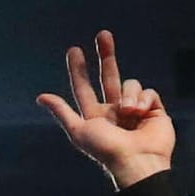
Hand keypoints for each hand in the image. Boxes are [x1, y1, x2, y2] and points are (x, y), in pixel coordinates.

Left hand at [37, 30, 173, 189]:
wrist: (137, 161)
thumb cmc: (105, 149)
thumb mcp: (79, 130)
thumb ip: (61, 112)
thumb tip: (40, 97)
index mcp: (95, 117)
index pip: (84, 88)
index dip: (78, 70)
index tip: (74, 50)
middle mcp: (114, 111)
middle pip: (109, 76)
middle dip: (106, 55)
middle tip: (103, 34)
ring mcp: (134, 110)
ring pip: (130, 84)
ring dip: (129, 94)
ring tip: (128, 112)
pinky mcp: (154, 110)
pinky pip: (148, 92)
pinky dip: (144, 100)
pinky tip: (142, 114)